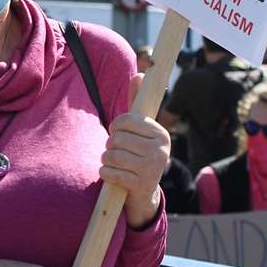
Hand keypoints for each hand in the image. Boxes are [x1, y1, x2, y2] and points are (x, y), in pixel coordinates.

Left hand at [103, 73, 170, 224]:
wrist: (143, 192)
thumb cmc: (138, 153)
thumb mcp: (139, 129)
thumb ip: (137, 102)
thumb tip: (140, 74)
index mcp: (161, 133)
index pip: (125, 120)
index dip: (116, 127)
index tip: (119, 133)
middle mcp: (161, 150)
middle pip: (116, 138)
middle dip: (110, 146)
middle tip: (118, 152)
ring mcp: (152, 169)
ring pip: (111, 155)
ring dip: (106, 160)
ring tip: (115, 163)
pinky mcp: (140, 185)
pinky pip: (109, 172)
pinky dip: (106, 174)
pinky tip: (114, 175)